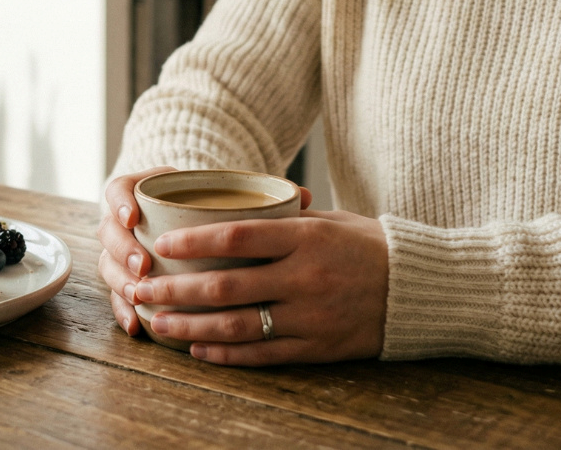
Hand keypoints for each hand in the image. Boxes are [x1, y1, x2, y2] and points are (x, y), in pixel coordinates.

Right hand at [95, 167, 312, 338]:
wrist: (200, 226)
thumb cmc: (217, 210)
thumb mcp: (232, 197)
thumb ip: (259, 195)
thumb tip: (304, 197)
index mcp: (148, 192)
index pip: (119, 189)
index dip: (119, 203)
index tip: (134, 217)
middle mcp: (130, 222)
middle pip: (108, 232)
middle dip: (121, 251)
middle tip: (142, 266)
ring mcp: (125, 253)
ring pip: (108, 267)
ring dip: (121, 283)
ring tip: (140, 296)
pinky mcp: (130, 282)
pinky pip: (118, 297)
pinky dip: (124, 311)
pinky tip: (137, 326)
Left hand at [135, 210, 387, 364]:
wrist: (418, 289)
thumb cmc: (367, 245)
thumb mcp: (328, 219)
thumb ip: (281, 218)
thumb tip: (231, 206)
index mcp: (305, 238)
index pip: (236, 238)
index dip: (193, 241)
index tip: (161, 242)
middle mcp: (304, 278)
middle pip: (226, 287)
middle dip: (175, 289)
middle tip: (142, 288)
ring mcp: (310, 317)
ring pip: (237, 326)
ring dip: (190, 325)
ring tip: (157, 321)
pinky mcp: (318, 348)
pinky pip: (263, 354)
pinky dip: (226, 354)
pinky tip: (197, 348)